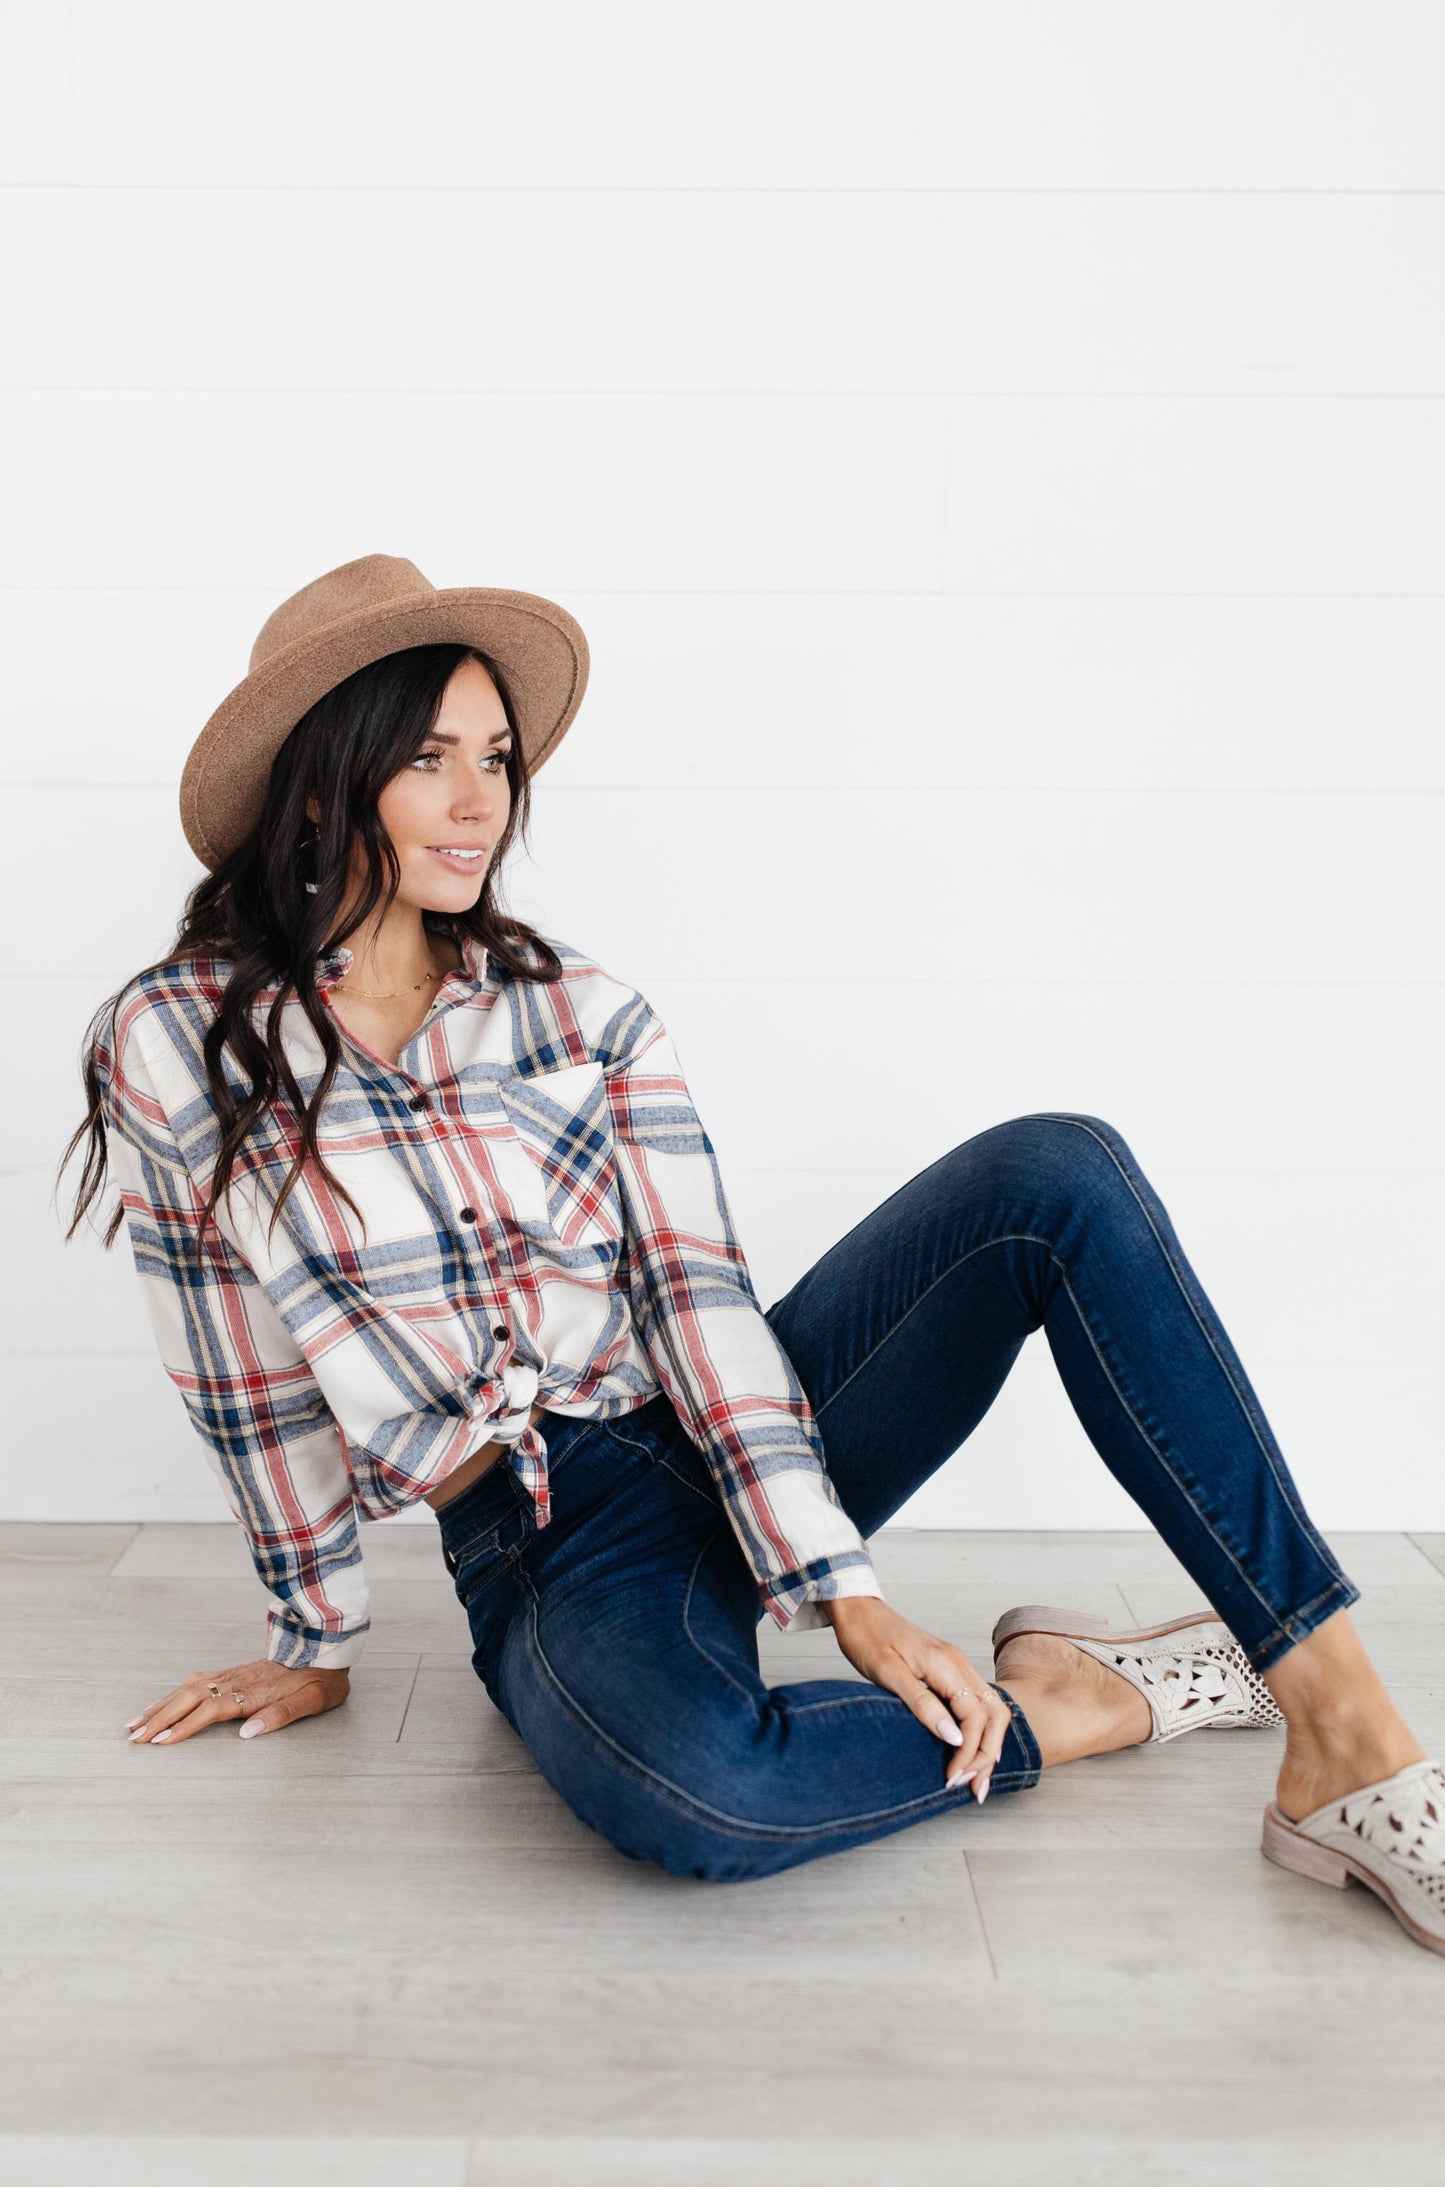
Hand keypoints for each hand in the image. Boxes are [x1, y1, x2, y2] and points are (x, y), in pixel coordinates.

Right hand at [125, 1659, 349, 1745]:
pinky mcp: (231, 1672)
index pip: (210, 1710)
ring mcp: (231, 1674)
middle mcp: (236, 1680)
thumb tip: (247, 1733)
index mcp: (253, 1691)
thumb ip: (280, 1716)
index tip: (160, 1741)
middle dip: (159, 1718)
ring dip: (159, 1707)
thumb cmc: (320, 1680)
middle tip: (133, 1739)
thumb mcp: (311, 1701)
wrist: (325, 1649)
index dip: (184, 1726)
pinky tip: (160, 1703)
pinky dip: (172, 1695)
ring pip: (186, 1689)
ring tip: (134, 1724)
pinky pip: (194, 1683)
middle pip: (189, 1698)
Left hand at [822, 1597, 1012, 1800]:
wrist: (858, 1610)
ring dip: (988, 1746)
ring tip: (976, 1779)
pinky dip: (981, 1732)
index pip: (976, 1717)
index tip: (951, 1778)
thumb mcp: (888, 1673)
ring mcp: (957, 1667)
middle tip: (971, 1788)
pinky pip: (978, 1704)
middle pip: (994, 1716)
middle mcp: (959, 1665)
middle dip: (987, 1755)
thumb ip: (922, 1703)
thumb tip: (954, 1737)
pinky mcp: (949, 1671)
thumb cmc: (867, 1638)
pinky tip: (973, 1751)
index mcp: (947, 1665)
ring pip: (992, 1710)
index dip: (970, 1752)